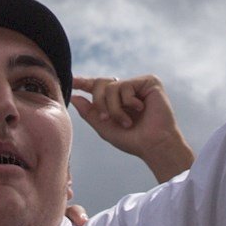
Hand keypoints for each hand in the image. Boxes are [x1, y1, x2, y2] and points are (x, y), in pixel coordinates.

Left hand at [71, 75, 193, 180]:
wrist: (154, 145)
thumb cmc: (133, 140)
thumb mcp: (105, 127)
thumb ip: (89, 112)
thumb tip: (74, 98)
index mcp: (117, 99)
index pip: (98, 87)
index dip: (84, 82)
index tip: (71, 81)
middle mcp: (127, 89)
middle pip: (100, 83)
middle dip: (99, 103)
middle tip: (105, 118)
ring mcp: (138, 84)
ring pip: (110, 86)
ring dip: (114, 108)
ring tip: (127, 121)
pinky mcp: (149, 81)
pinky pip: (124, 85)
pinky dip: (127, 102)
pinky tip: (140, 110)